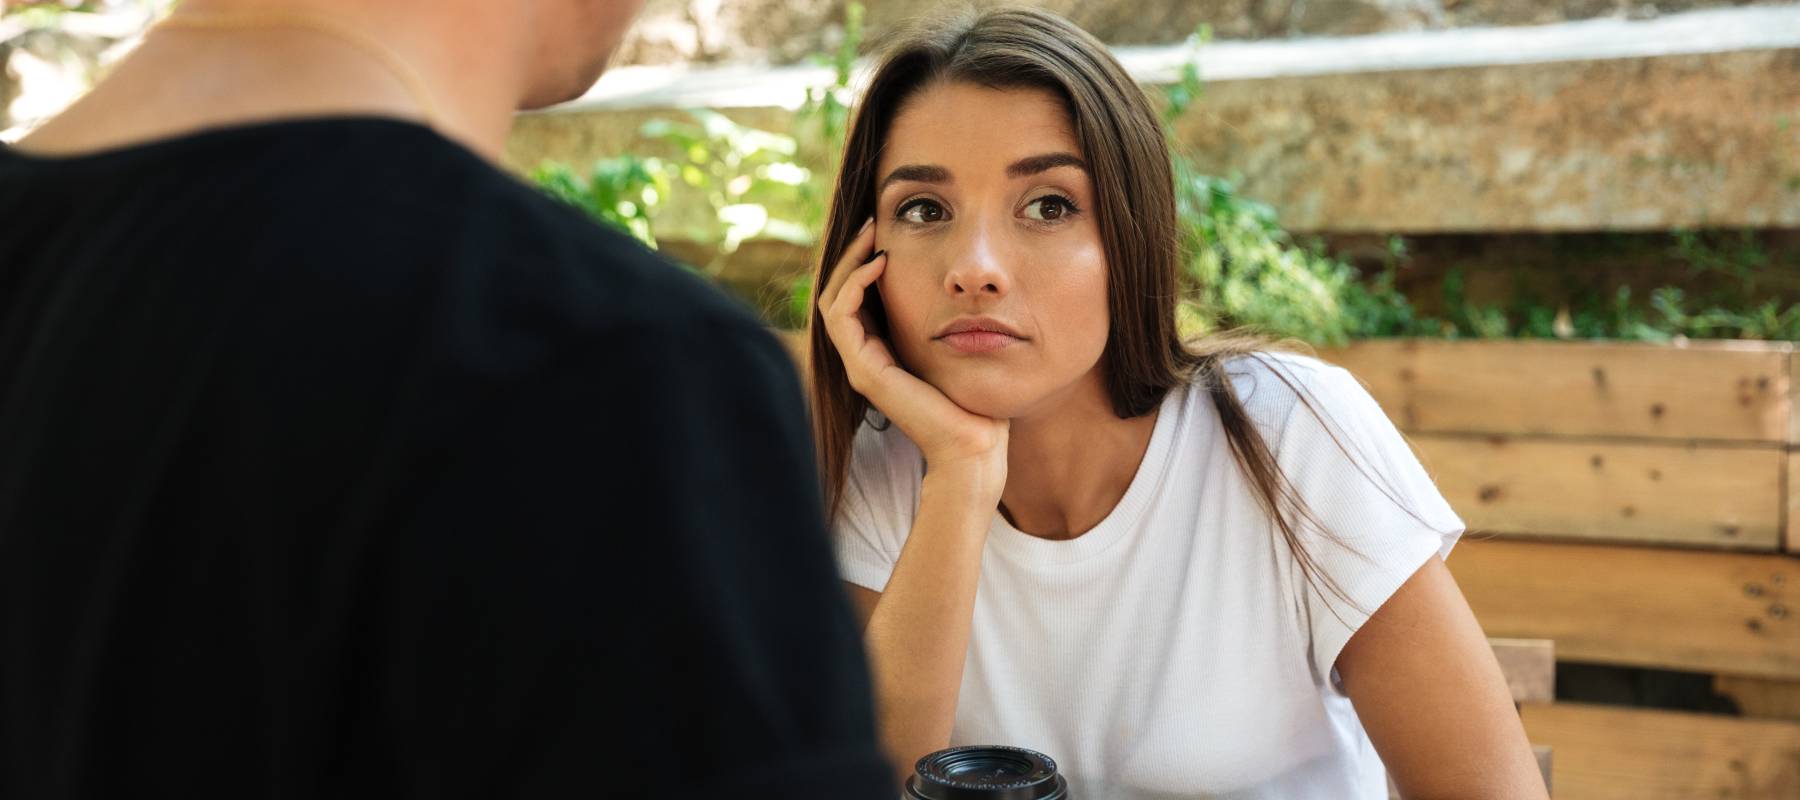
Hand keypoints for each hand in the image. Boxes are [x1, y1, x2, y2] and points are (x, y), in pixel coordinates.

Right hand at [818, 218, 1009, 501]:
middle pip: (837, 294)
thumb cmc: (974, 401)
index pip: (855, 298)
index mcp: (882, 353)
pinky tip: (881, 264)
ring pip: (833, 300)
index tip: (886, 232)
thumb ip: (947, 322)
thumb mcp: (957, 347)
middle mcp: (864, 359)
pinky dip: (855, 285)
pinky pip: (842, 317)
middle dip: (852, 255)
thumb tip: (962, 285)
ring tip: (873, 237)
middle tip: (872, 223)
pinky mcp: (865, 372)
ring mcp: (860, 366)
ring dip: (849, 263)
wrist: (975, 445)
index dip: (863, 262)